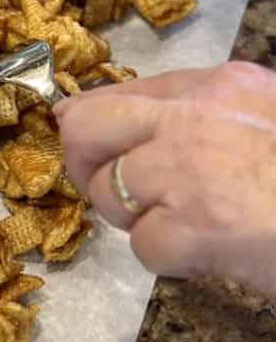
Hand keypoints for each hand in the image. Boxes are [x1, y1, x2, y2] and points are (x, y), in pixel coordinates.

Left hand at [54, 61, 275, 296]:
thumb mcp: (263, 113)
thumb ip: (198, 110)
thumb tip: (114, 117)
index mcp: (213, 84)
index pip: (115, 94)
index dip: (90, 123)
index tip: (86, 143)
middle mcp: (190, 116)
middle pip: (86, 128)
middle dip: (84, 161)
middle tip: (108, 186)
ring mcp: (186, 170)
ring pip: (109, 192)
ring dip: (134, 217)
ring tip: (181, 223)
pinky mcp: (193, 227)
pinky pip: (143, 245)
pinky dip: (167, 257)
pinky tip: (204, 252)